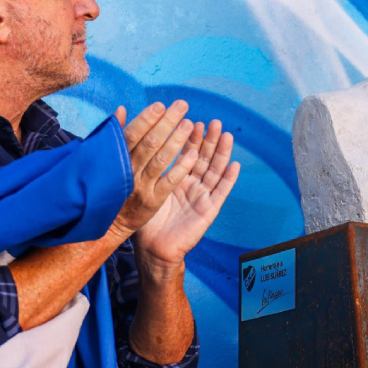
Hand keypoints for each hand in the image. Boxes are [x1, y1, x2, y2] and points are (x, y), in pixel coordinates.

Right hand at [110, 101, 199, 238]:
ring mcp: (141, 187)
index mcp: (117, 159)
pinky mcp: (153, 201)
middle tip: (182, 105)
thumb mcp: (108, 160)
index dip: (146, 118)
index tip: (160, 105)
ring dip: (176, 141)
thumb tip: (122, 109)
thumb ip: (117, 135)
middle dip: (166, 122)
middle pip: (149, 143)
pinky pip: (168, 182)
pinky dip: (181, 168)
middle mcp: (128, 171)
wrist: (109, 224)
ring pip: (160, 160)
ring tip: (190, 124)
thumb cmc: (110, 185)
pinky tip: (193, 154)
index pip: (132, 134)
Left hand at [134, 118, 239, 269]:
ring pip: (215, 171)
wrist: (153, 248)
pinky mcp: (209, 210)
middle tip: (213, 122)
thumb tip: (132, 143)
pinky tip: (235, 164)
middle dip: (209, 140)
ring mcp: (202, 197)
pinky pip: (221, 193)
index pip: (186, 153)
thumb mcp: (144, 187)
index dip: (190, 137)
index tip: (191, 120)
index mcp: (177, 179)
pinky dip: (229, 179)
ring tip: (226, 135)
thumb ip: (145, 166)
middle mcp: (192, 185)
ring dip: (222, 153)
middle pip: (204, 158)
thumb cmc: (146, 220)